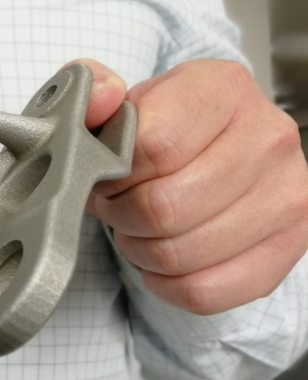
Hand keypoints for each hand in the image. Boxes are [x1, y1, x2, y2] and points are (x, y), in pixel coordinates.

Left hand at [77, 58, 307, 314]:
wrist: (211, 149)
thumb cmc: (160, 128)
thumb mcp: (118, 98)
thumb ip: (90, 89)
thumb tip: (99, 100)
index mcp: (224, 88)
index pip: (154, 147)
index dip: (114, 172)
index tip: (108, 171)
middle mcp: (269, 137)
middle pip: (164, 207)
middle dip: (122, 213)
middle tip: (117, 204)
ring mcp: (287, 195)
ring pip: (180, 254)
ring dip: (140, 249)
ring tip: (138, 226)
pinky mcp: (288, 248)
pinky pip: (204, 291)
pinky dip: (166, 283)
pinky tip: (162, 258)